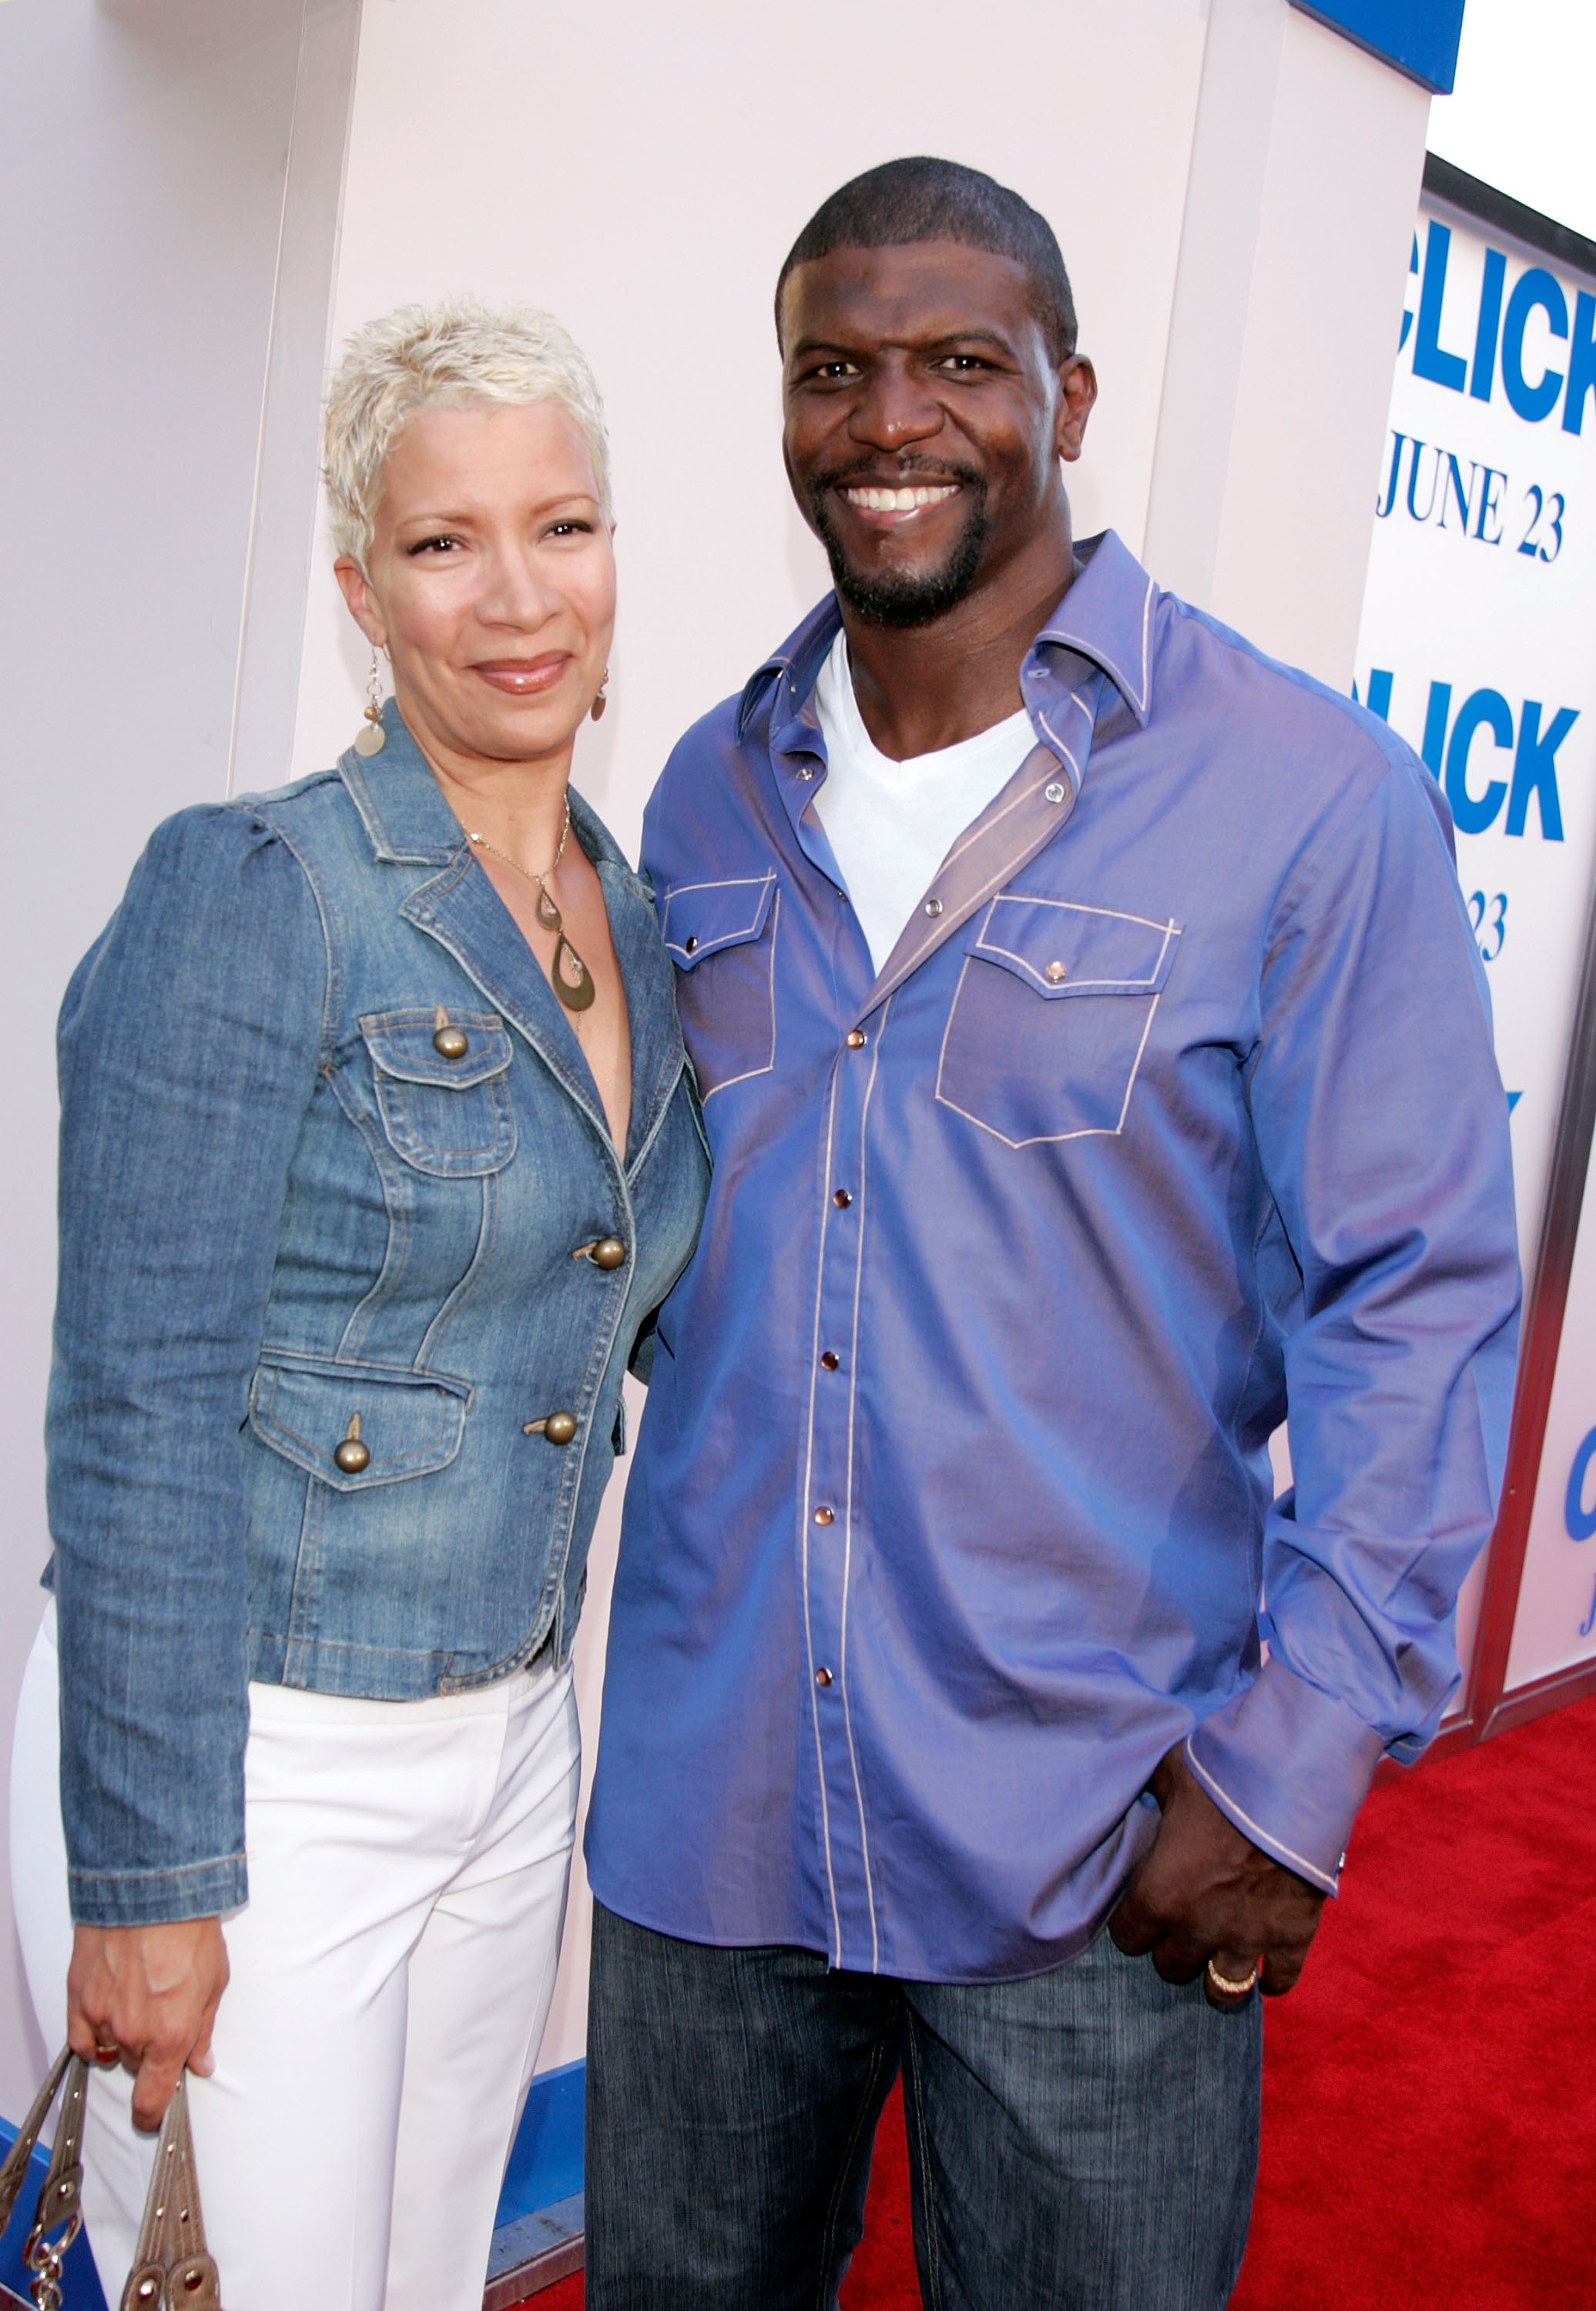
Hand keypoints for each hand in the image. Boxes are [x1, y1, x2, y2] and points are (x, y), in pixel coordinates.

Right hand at [67, 1918, 229, 2129]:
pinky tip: (107, 2016)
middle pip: (138, 2067)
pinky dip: (93, 2034)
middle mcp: (134, 2033)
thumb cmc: (189, 1929)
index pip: (153, 2099)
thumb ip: (204, 2030)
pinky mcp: (79, 1998)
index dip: (153, 2115)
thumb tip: (201, 2063)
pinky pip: (80, 2037)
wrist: (154, 1890)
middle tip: (163, 2018)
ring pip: (112, 2049)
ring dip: (124, 2037)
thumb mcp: (215, 1982)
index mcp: (171, 2035)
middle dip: (151, 2052)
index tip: (155, 2116)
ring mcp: (101, 2017)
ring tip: (140, 2000)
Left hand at [1108, 1743, 1326, 2005]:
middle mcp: (1198, 1927)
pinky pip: (1281, 1981)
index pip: (1127, 1938)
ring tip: (1217, 1960)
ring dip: (1216, 1974)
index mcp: (1159, 1893)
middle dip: (1172, 1949)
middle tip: (1181, 1928)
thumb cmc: (1220, 1776)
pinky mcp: (1292, 1937)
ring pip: (1222, 1990)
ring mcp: (1248, 1938)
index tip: (1143, 1909)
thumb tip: (1138, 1789)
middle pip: (1171, 1968)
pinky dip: (1274, 1980)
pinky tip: (1267, 1973)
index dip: (1132, 1924)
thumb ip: (1150, 1795)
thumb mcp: (1168, 1776)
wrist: (1292, 1783)